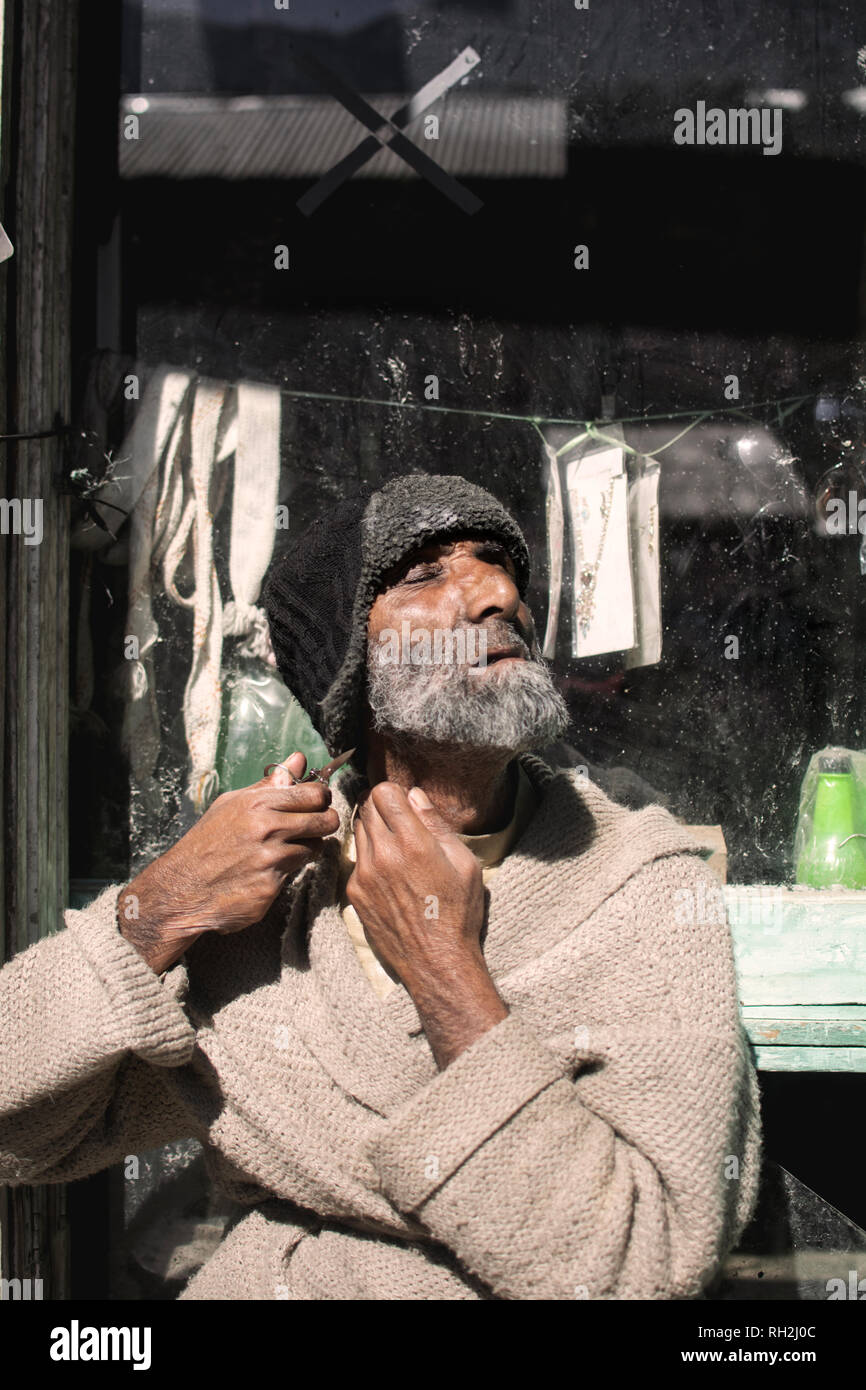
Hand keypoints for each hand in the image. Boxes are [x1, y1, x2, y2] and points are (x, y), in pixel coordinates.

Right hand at [117, 751, 339, 972]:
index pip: (314, 793)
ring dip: (305, 849)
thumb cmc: (207, 843)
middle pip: (324, 819)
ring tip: (280, 850)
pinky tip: (264, 872)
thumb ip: (268, 784)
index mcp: (258, 803)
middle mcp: (267, 828)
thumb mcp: (231, 805)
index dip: (320, 798)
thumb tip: (298, 759)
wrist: (181, 889)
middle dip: (324, 823)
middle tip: (312, 827)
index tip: (315, 804)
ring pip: (314, 847)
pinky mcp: (271, 885)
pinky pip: (295, 873)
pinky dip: (285, 872)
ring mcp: (270, 858)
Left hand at [347, 782, 486, 994]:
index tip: (405, 803)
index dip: (394, 793)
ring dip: (373, 830)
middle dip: (382, 807)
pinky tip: (389, 873)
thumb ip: (436, 824)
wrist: (436, 961)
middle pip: (366, 807)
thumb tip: (415, 795)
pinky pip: (356, 859)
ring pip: (358, 831)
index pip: (383, 792)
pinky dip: (369, 856)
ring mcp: (364, 874)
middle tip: (400, 822)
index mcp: (413, 843)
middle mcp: (383, 855)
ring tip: (395, 846)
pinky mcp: (355, 892)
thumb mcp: (464, 863)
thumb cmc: (458, 912)